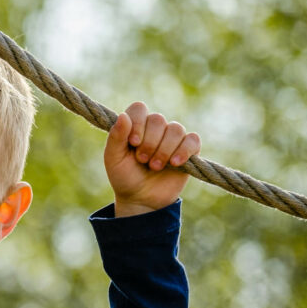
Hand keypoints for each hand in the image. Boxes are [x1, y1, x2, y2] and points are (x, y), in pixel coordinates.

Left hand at [104, 101, 200, 216]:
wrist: (141, 199)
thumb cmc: (124, 177)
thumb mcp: (113, 159)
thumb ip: (116, 137)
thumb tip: (124, 116)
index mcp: (135, 125)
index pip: (139, 108)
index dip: (138, 123)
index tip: (133, 143)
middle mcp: (154, 128)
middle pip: (158, 119)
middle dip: (149, 142)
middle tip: (142, 160)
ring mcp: (172, 137)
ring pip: (175, 129)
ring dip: (164, 150)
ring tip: (155, 167)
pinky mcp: (189, 149)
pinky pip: (193, 140)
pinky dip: (184, 151)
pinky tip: (174, 163)